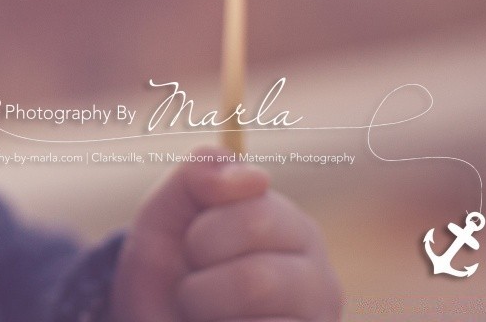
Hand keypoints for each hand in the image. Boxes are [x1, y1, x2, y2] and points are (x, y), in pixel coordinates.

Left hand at [107, 144, 340, 321]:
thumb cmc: (169, 276)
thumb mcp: (165, 219)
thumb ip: (197, 177)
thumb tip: (257, 177)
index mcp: (294, 230)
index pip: (256, 217)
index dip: (202, 237)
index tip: (192, 252)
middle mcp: (321, 281)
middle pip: (257, 281)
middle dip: (201, 288)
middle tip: (194, 294)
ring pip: (255, 315)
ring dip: (208, 318)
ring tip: (209, 318)